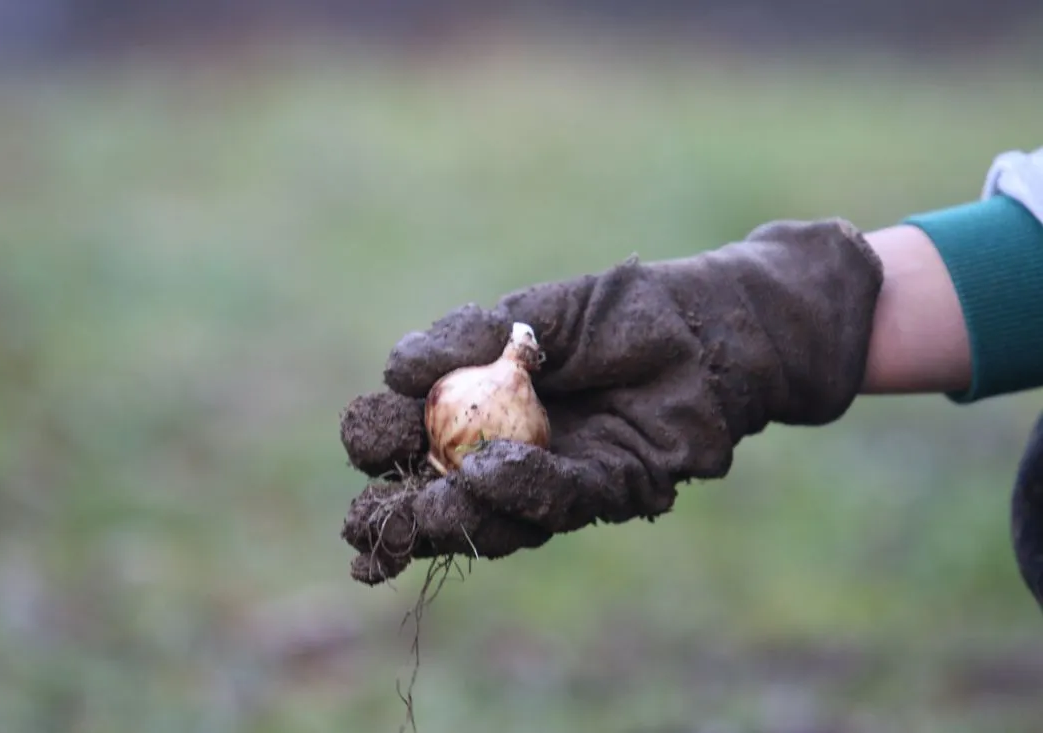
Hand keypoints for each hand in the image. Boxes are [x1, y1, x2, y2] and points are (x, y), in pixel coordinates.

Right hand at [338, 219, 883, 584]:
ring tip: (422, 512)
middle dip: (398, 519)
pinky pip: (562, 501)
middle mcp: (510, 454)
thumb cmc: (619, 312)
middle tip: (361, 528)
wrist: (709, 324)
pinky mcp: (612, 492)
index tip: (367, 435)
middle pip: (441, 499)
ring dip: (454, 518)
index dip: (378, 445)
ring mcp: (558, 480)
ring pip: (496, 518)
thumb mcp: (533, 313)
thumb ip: (466, 336)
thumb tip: (393, 369)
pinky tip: (492, 475)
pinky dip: (524, 491)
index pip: (411, 440)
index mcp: (479, 410)